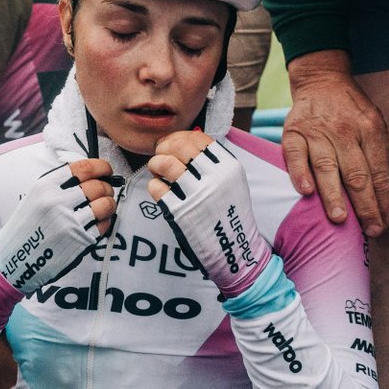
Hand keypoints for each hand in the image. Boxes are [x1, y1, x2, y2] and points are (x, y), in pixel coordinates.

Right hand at [0, 160, 118, 293]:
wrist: (15, 258)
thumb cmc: (26, 227)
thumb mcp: (35, 196)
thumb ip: (59, 184)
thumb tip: (91, 175)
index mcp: (45, 187)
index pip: (82, 168)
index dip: (100, 166)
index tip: (106, 170)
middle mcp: (57, 202)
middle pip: (97, 186)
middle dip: (107, 186)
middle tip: (106, 190)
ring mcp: (69, 223)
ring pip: (105, 204)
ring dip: (109, 202)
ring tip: (105, 204)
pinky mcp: (79, 241)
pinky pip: (103, 225)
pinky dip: (105, 220)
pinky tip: (99, 220)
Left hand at [148, 131, 272, 297]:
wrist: (234, 250)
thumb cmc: (229, 214)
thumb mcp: (232, 182)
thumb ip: (214, 162)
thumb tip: (187, 139)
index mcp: (229, 168)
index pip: (198, 138)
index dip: (179, 137)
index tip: (172, 144)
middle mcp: (214, 178)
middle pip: (180, 146)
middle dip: (164, 147)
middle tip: (160, 155)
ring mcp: (197, 195)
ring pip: (164, 163)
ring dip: (155, 164)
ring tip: (157, 171)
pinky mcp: (181, 213)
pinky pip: (157, 188)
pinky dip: (154, 186)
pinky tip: (160, 191)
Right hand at [282, 51, 388, 235]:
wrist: (322, 80)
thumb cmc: (351, 111)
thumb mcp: (374, 124)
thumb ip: (376, 155)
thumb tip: (379, 197)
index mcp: (371, 129)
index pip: (379, 171)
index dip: (382, 200)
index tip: (383, 224)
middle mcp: (346, 130)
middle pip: (357, 173)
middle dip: (364, 204)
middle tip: (370, 229)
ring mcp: (317, 130)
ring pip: (327, 166)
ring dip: (333, 194)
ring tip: (339, 218)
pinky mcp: (293, 131)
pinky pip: (295, 154)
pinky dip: (299, 172)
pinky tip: (305, 191)